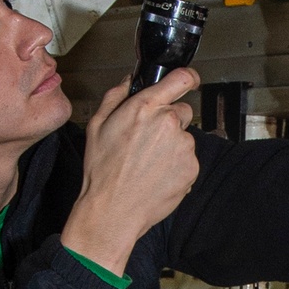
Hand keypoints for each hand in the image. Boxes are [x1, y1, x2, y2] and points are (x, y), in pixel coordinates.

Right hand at [61, 68, 200, 275]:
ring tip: (148, 163)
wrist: (113, 210)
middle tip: (148, 140)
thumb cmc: (102, 171)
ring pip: (184, 138)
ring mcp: (183, 146)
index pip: (182, 78)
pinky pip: (188, 160)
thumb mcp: (96, 126)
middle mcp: (169, 123)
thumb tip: (128, 81)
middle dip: (170, 121)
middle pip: (183, 110)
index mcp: (146, 107)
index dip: (187, 78)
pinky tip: (156, 175)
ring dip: (172, 146)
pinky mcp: (191, 168)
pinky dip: (177, 166)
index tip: (188, 81)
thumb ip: (116, 97)